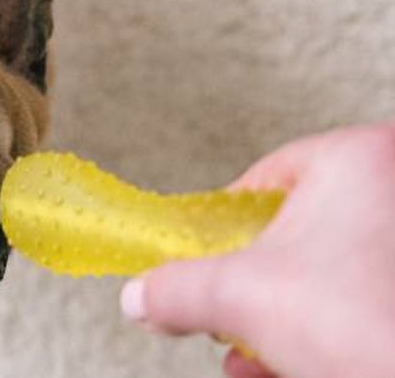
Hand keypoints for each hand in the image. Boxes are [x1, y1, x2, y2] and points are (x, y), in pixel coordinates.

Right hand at [119, 124, 394, 377]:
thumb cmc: (368, 322)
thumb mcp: (239, 297)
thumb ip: (176, 288)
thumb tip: (143, 296)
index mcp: (360, 157)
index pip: (264, 178)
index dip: (223, 228)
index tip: (205, 261)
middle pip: (302, 231)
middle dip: (258, 287)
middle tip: (236, 314)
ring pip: (340, 274)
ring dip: (287, 319)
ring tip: (257, 357)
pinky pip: (371, 299)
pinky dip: (330, 332)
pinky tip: (295, 367)